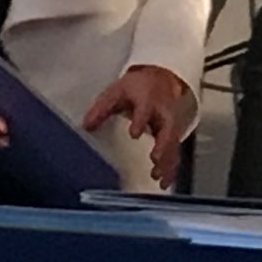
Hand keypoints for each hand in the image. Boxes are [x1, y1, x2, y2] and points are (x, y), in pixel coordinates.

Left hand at [83, 65, 195, 188]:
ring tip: (158, 178)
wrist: (159, 79)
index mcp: (147, 100)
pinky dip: (170, 167)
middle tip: (155, 159)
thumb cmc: (136, 88)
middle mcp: (162, 112)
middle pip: (166, 128)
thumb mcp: (116, 92)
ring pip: (172, 143)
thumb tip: (87, 125)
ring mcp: (169, 123)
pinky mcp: (173, 134)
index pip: (145, 109)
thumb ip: (102, 108)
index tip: (134, 133)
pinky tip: (164, 182)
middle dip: (163, 144)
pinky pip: (174, 151)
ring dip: (167, 160)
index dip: (140, 121)